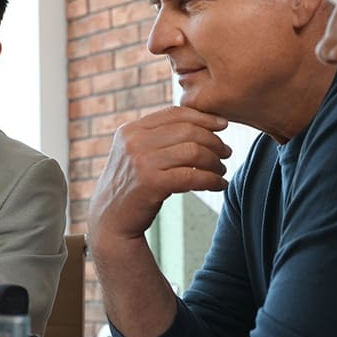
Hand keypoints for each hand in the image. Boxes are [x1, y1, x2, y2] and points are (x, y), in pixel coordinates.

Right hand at [88, 106, 230, 246]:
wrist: (110, 222)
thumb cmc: (129, 188)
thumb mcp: (133, 154)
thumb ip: (155, 137)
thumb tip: (196, 122)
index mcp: (130, 130)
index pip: (174, 114)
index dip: (203, 117)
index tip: (222, 125)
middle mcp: (134, 142)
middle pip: (187, 131)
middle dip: (213, 141)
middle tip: (226, 152)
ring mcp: (141, 162)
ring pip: (193, 152)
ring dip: (215, 162)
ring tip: (221, 170)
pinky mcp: (152, 184)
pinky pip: (193, 176)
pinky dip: (212, 180)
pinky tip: (219, 185)